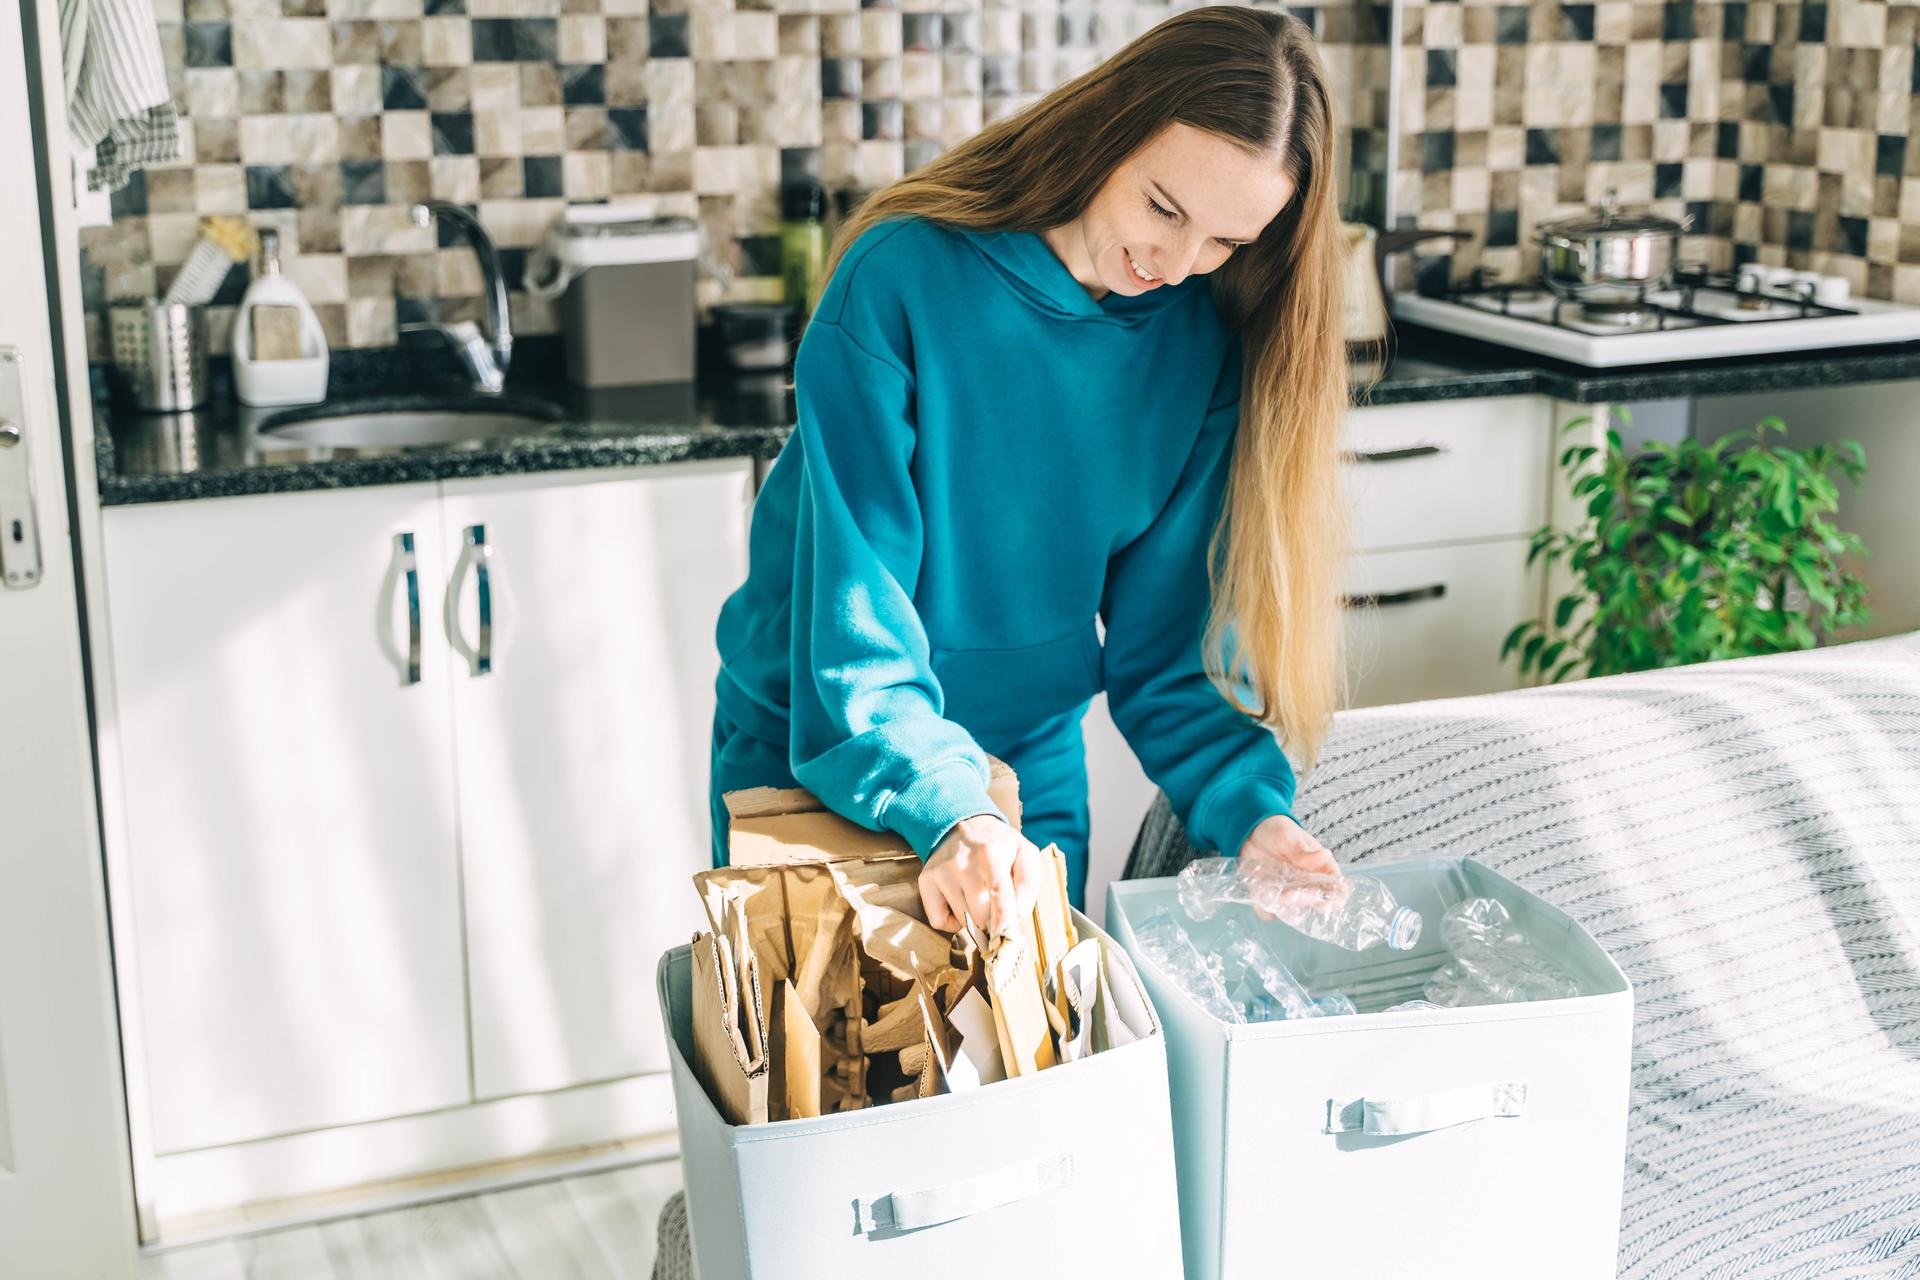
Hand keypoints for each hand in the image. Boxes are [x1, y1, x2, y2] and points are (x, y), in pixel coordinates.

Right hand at [921, 814, 1043, 937]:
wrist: (962, 823)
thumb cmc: (998, 845)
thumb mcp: (1024, 853)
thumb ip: (1029, 883)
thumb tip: (1019, 915)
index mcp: (991, 852)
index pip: (997, 890)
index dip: (1003, 917)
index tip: (1006, 936)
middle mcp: (962, 863)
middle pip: (981, 914)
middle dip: (993, 918)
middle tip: (996, 904)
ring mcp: (941, 873)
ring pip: (962, 920)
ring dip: (974, 917)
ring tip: (977, 894)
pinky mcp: (925, 882)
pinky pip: (939, 921)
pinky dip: (952, 921)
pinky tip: (960, 901)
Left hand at [1238, 814, 1345, 921]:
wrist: (1252, 831)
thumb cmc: (1278, 830)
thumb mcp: (1289, 836)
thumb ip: (1304, 850)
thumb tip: (1325, 855)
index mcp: (1320, 869)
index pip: (1337, 889)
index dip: (1335, 900)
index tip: (1323, 903)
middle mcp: (1307, 884)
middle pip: (1314, 902)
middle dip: (1303, 902)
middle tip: (1289, 894)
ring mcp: (1289, 892)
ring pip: (1292, 911)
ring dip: (1283, 908)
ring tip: (1270, 894)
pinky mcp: (1270, 896)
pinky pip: (1269, 911)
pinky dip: (1264, 909)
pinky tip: (1259, 896)